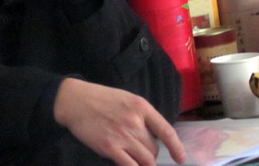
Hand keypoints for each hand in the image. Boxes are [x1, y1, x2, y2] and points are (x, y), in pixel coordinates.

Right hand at [53, 78, 185, 164]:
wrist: (77, 101)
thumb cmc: (102, 98)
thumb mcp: (127, 99)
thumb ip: (141, 115)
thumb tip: (153, 134)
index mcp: (141, 107)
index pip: (166, 130)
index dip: (176, 147)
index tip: (181, 159)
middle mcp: (135, 122)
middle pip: (154, 148)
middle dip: (151, 154)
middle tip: (141, 152)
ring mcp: (123, 136)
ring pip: (145, 160)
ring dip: (145, 164)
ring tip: (138, 161)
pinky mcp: (110, 148)